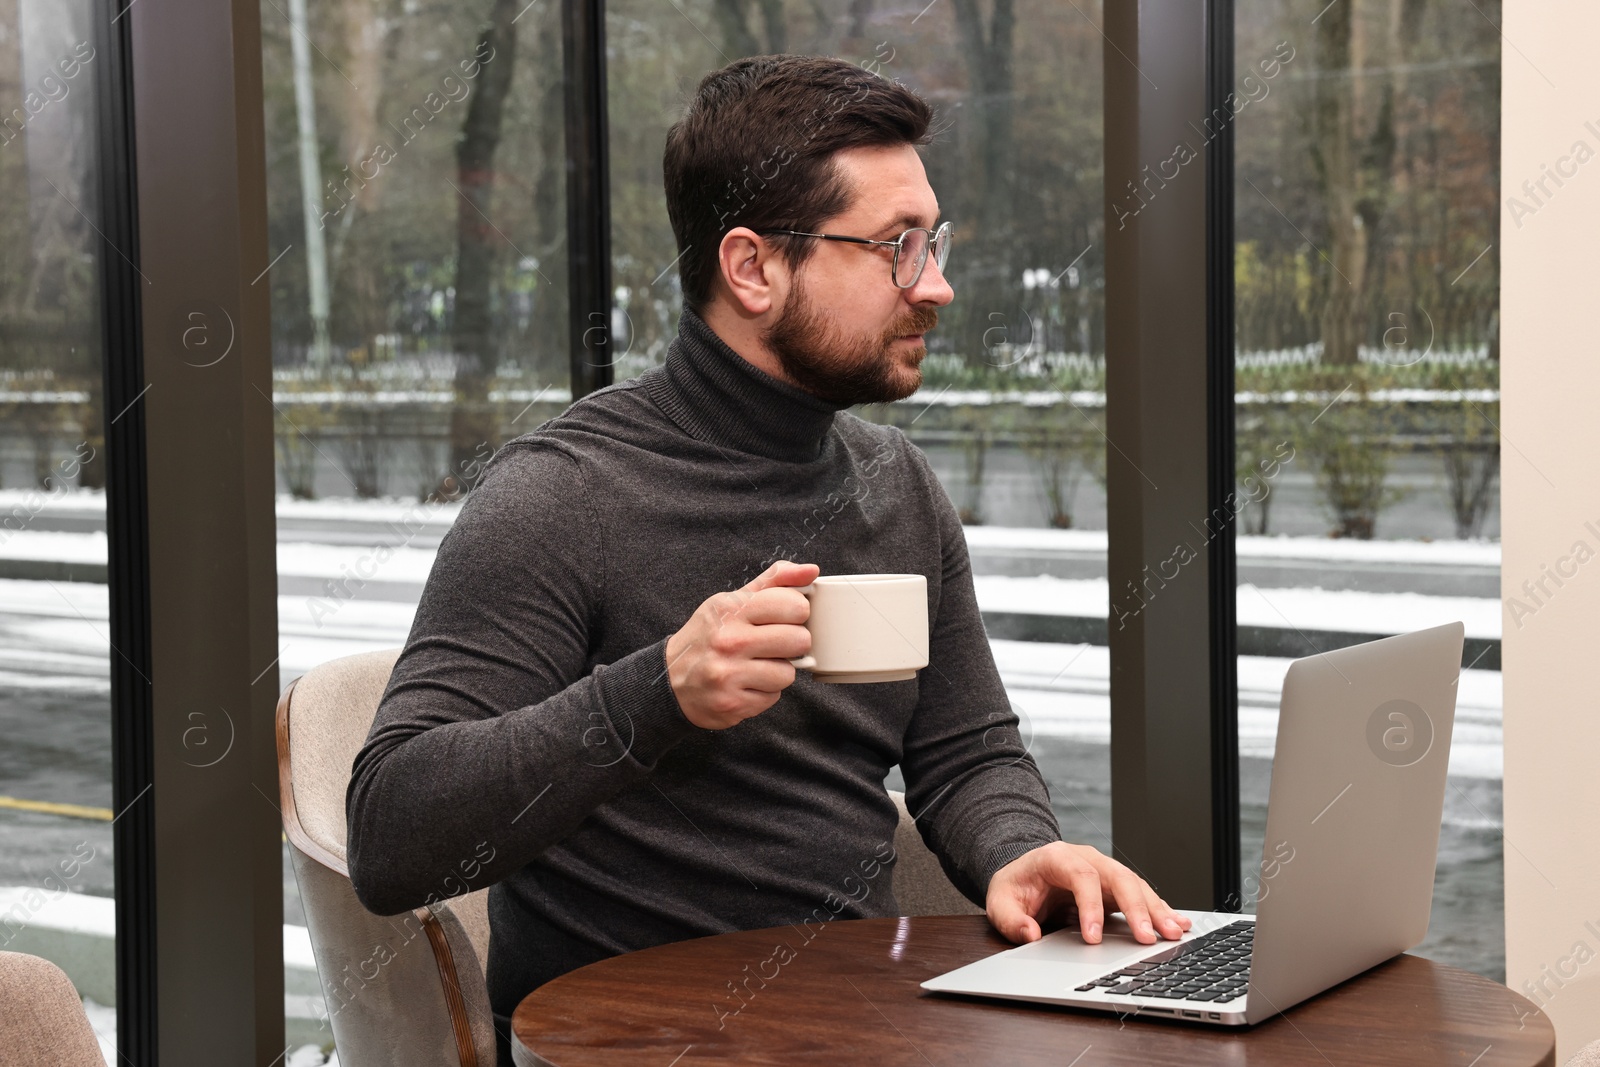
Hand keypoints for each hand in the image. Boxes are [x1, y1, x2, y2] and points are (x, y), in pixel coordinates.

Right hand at [664, 560, 817, 729]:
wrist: (669, 680)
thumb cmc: (708, 636)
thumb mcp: (732, 602)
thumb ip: (773, 582)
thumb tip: (811, 570)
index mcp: (731, 610)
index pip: (794, 605)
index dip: (797, 613)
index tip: (786, 617)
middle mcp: (729, 641)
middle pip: (799, 641)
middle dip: (793, 644)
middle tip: (774, 644)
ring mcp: (729, 675)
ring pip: (789, 674)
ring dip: (778, 671)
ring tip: (756, 665)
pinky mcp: (732, 704)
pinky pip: (773, 697)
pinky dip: (764, 692)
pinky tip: (746, 683)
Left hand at [986, 841, 1191, 945]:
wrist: (1022, 874)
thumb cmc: (1014, 888)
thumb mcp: (999, 903)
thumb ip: (1011, 920)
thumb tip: (1030, 934)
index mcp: (1056, 857)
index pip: (1081, 876)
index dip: (1090, 906)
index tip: (1093, 938)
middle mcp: (1086, 859)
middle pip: (1117, 876)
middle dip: (1135, 908)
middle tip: (1148, 937)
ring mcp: (1103, 870)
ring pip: (1136, 884)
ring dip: (1156, 909)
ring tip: (1174, 932)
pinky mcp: (1114, 886)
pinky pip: (1141, 894)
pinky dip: (1160, 908)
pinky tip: (1178, 922)